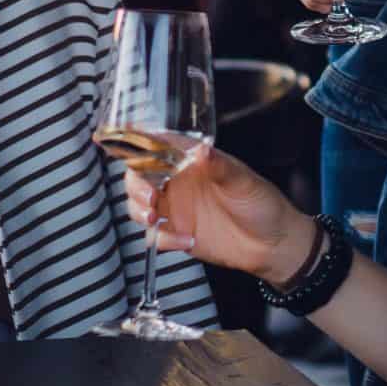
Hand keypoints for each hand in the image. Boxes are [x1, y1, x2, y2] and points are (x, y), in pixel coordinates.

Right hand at [124, 143, 311, 285]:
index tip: (113, 140)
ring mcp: (177, 208)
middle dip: (135, 185)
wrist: (273, 245)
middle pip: (139, 175)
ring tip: (157, 219)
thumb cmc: (263, 204)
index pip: (158, 144)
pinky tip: (186, 241)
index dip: (134, 141)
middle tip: (148, 198)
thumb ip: (220, 167)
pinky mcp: (177, 233)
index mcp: (193, 160)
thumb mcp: (244, 181)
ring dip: (140, 211)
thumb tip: (201, 150)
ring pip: (140, 205)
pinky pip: (155, 236)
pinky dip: (163, 239)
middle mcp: (180, 181)